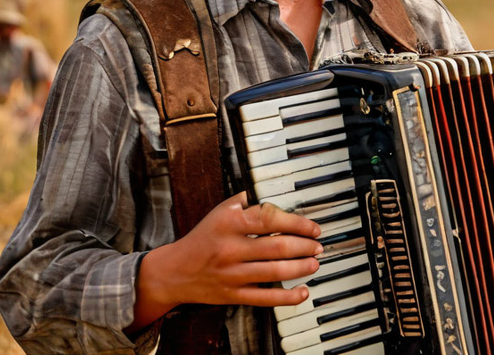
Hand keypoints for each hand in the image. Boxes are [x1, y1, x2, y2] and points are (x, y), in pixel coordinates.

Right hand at [129, 192, 320, 331]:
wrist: (174, 271)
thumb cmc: (202, 239)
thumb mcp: (219, 212)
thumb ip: (245, 202)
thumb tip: (273, 195)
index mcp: (229, 224)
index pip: (271, 220)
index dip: (298, 224)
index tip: (313, 228)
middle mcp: (231, 249)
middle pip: (278, 248)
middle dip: (305, 247)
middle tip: (318, 246)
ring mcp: (232, 274)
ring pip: (275, 272)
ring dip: (301, 268)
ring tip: (314, 263)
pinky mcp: (233, 295)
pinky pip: (266, 298)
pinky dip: (288, 297)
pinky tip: (303, 291)